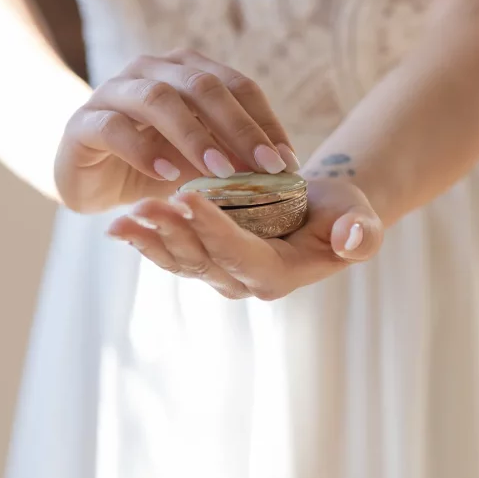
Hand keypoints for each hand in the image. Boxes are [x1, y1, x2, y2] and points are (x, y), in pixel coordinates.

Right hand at [54, 49, 298, 212]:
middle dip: (240, 127)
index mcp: (186, 71)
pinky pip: (114, 128)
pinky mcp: (83, 122)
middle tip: (266, 167)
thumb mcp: (200, 160)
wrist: (90, 178)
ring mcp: (114, 92)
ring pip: (158, 100)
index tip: (287, 162)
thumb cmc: (154, 163)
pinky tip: (167, 175)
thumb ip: (234, 156)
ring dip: (195, 136)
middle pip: (203, 86)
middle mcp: (151, 71)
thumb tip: (284, 169)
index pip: (237, 86)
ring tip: (221, 170)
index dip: (265, 121)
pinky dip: (143, 152)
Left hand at [106, 176, 383, 300]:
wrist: (328, 214)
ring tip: (121, 218)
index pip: (238, 252)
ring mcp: (222, 273)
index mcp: (277, 274)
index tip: (187, 195)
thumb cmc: (345, 214)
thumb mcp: (359, 219)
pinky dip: (146, 239)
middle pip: (200, 258)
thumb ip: (360, 233)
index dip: (212, 227)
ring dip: (150, 238)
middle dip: (170, 232)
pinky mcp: (207, 259)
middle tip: (142, 204)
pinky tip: (118, 225)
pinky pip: (173, 253)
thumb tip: (354, 237)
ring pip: (179, 259)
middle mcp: (243, 281)